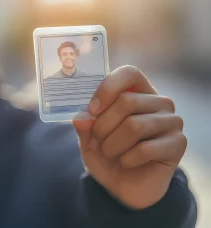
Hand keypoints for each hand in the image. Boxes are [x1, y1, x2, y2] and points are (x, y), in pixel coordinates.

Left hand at [73, 66, 186, 209]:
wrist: (127, 186)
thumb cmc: (109, 155)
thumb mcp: (89, 141)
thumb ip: (85, 127)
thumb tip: (81, 118)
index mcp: (138, 93)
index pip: (129, 73)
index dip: (107, 89)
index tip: (92, 110)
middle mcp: (159, 102)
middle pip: (127, 101)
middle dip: (103, 125)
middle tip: (98, 141)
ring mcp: (172, 121)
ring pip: (134, 125)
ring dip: (113, 145)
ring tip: (111, 153)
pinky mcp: (178, 143)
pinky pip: (145, 149)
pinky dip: (126, 159)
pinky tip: (127, 163)